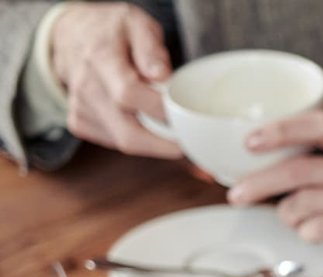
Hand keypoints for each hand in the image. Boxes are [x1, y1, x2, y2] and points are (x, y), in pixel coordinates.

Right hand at [49, 2, 181, 157]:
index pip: (129, 94)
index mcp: (101, 58)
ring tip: (165, 123)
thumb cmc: (110, 30)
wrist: (72, 34)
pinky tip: (142, 121)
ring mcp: (80, 107)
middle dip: (163, 144)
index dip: (159, 110)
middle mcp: (86, 86)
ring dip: (151, 141)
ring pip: (122, 141)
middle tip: (187, 141)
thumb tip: (162, 77)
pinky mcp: (79, 121)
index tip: (184, 116)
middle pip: (127, 132)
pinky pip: (113, 141)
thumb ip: (151, 49)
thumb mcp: (136, 23)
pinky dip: (135, 137)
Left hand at [226, 111, 322, 276]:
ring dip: (287, 214)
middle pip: (301, 171)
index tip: (248, 142)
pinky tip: (313, 232)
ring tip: (291, 219)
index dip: (279, 130)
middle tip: (237, 194)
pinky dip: (307, 232)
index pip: (317, 125)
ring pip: (306, 203)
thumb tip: (262, 161)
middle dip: (260, 183)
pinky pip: (322, 229)